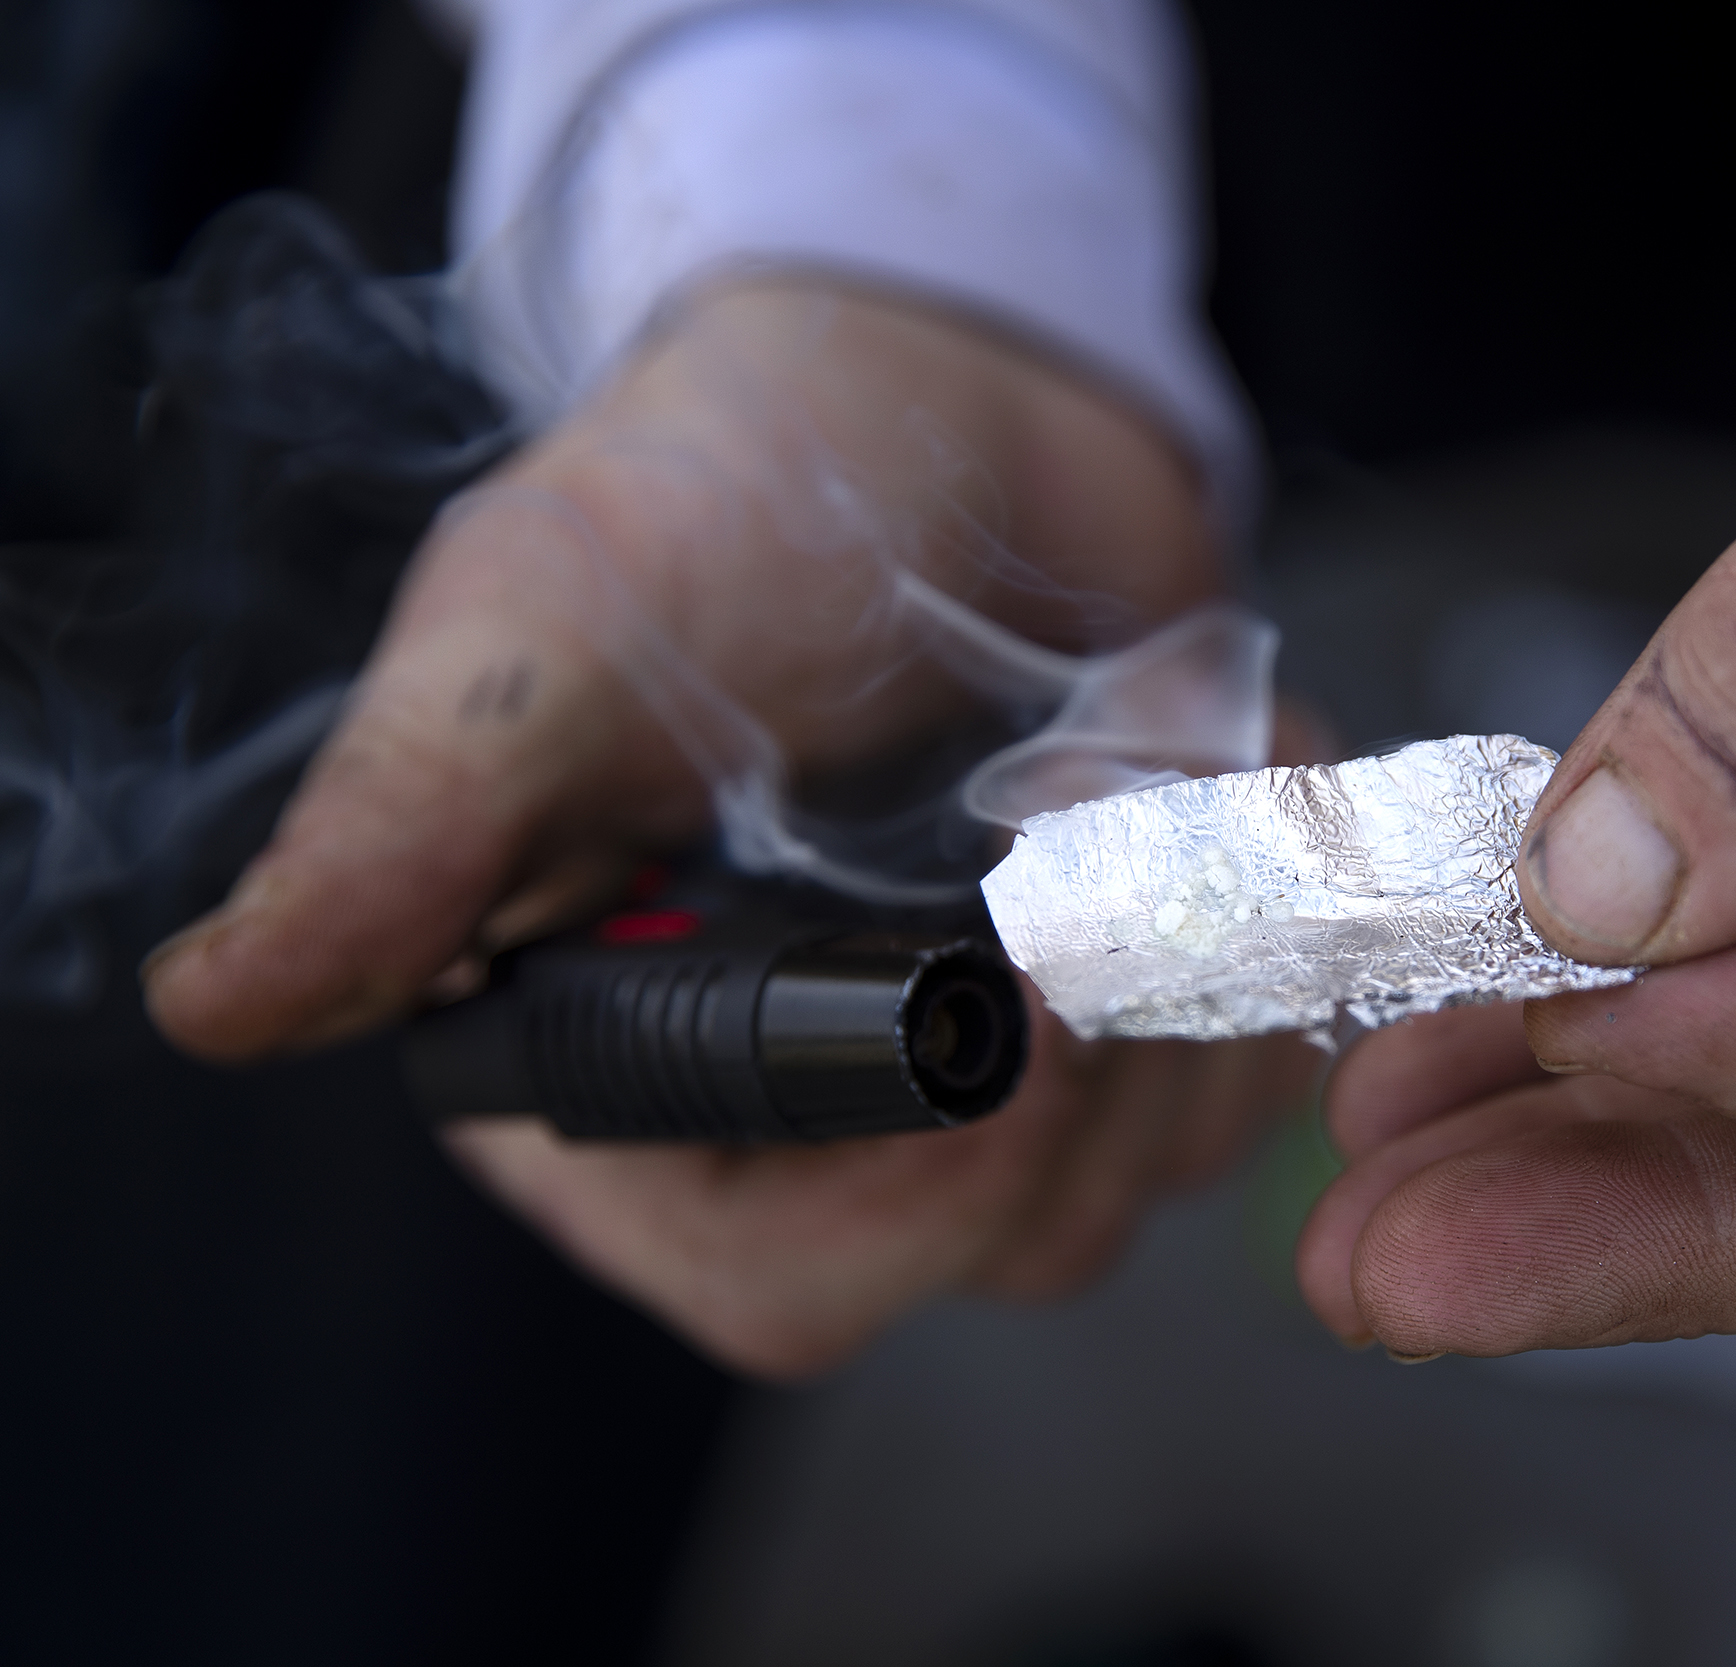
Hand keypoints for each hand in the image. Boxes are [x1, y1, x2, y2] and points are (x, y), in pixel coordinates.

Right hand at [143, 278, 1319, 1374]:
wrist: (935, 384)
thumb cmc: (721, 491)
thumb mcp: (543, 636)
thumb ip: (409, 828)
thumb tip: (223, 1002)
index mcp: (636, 1063)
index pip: (783, 1278)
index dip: (925, 1198)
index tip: (1025, 1020)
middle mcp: (819, 1094)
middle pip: (1004, 1243)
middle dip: (1106, 1061)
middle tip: (1118, 846)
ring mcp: (991, 1051)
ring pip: (1154, 1163)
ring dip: (1206, 966)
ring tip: (1159, 767)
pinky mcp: (1129, 979)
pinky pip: (1255, 1051)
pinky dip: (1277, 918)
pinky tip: (1224, 771)